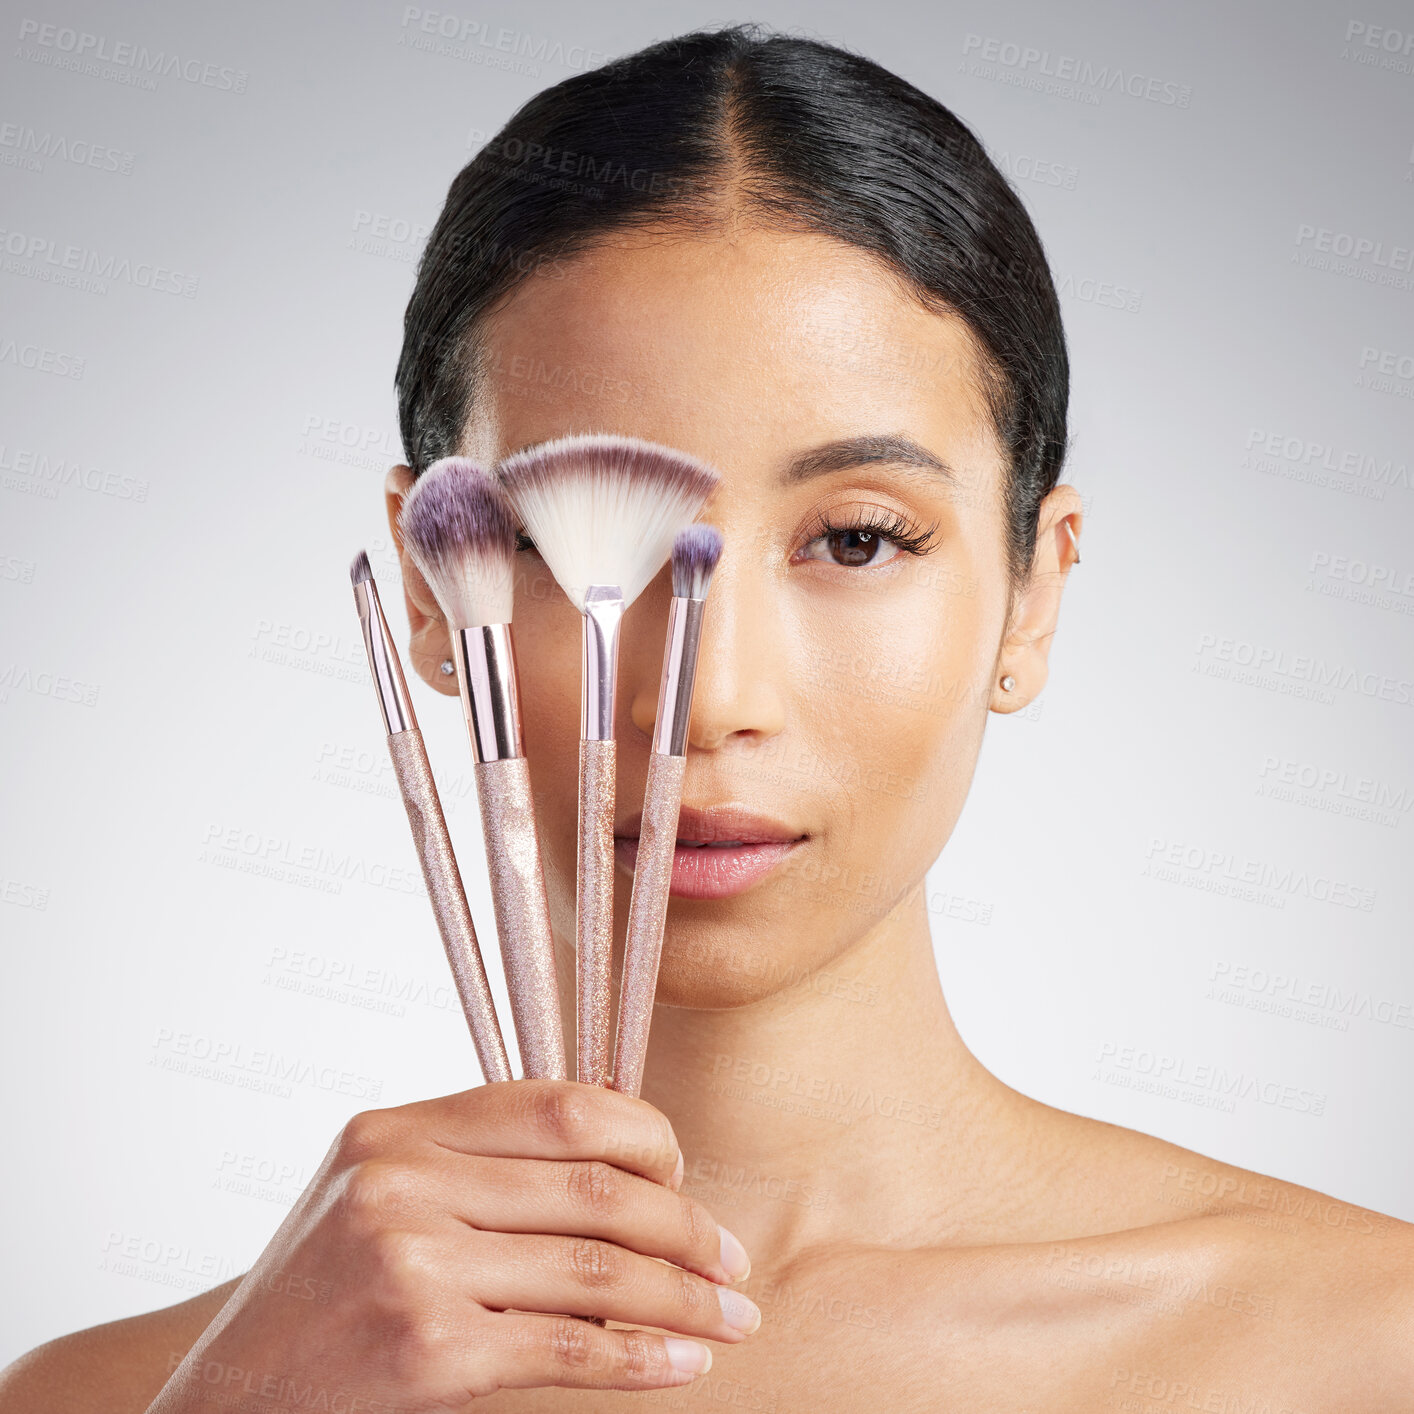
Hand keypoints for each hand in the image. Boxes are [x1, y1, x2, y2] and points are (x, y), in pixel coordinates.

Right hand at [148, 1080, 757, 1409]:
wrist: (227, 1398)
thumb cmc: (324, 1292)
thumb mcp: (382, 1192)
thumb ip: (481, 1162)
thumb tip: (628, 1167)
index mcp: (401, 1127)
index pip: (564, 1104)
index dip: (648, 1137)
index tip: (684, 1176)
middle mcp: (403, 1180)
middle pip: (596, 1185)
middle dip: (687, 1225)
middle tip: (733, 1259)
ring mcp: (410, 1262)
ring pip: (596, 1268)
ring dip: (685, 1295)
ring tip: (733, 1315)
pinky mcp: (424, 1350)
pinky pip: (567, 1347)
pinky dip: (642, 1356)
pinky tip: (684, 1360)